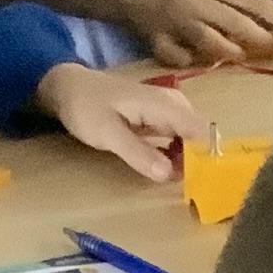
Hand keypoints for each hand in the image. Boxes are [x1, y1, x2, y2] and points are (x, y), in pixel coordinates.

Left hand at [37, 63, 207, 183]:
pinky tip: (167, 166)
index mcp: (162, 104)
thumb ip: (137, 153)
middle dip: (198, 159)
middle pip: (199, 134)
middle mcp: (171, 103)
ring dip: (188, 157)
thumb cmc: (85, 107)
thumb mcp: (106, 133)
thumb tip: (169, 174)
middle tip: (187, 185)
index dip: (204, 156)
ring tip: (178, 180)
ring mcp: (166, 108)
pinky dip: (178, 151)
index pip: (199, 130)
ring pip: (190, 135)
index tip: (199, 181)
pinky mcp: (159, 116)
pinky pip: (179, 135)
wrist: (68, 87)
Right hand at [111, 0, 272, 65]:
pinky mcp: (160, 43)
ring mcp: (179, 25)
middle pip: (239, 26)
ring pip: (217, 47)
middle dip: (262, 39)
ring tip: (242, 52)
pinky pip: (184, 59)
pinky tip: (200, 59)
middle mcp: (197, 3)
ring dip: (235, 52)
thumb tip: (268, 2)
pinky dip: (194, 61)